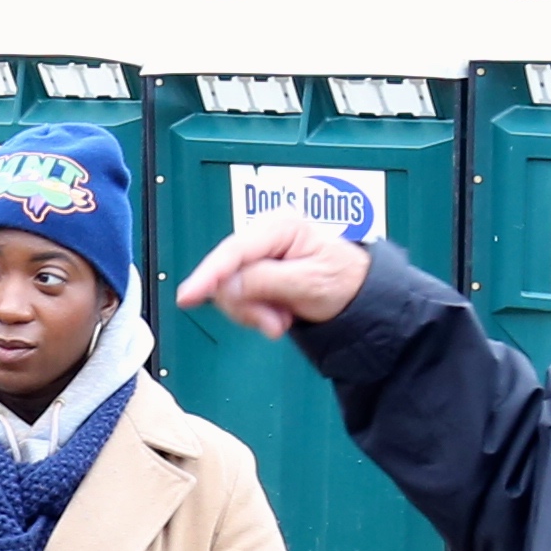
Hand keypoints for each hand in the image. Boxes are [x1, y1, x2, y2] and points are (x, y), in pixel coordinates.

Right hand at [174, 212, 371, 338]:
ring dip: (254, 313)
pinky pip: (240, 296)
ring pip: (231, 290)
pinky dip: (257, 314)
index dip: (208, 275)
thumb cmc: (346, 282)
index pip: (234, 251)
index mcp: (281, 226)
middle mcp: (266, 235)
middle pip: (227, 273)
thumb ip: (264, 282)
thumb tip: (225, 285)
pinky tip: (280, 315)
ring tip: (283, 319)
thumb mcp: (308, 283)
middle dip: (246, 305)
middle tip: (274, 324)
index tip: (187, 296)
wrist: (363, 299)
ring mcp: (261, 255)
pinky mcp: (259, 273)